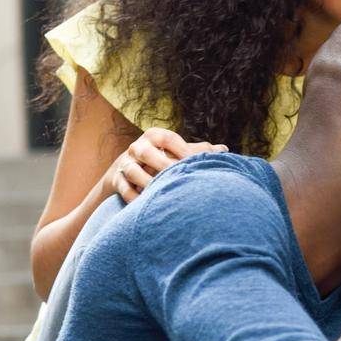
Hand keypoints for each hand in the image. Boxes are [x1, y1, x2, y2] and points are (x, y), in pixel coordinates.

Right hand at [108, 128, 225, 202]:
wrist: (126, 170)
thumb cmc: (162, 159)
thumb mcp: (176, 151)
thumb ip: (198, 151)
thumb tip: (224, 150)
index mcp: (154, 136)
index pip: (168, 139)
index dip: (183, 150)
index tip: (196, 164)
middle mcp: (137, 147)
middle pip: (147, 153)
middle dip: (163, 165)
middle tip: (179, 178)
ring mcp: (125, 164)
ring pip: (132, 171)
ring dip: (146, 182)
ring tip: (161, 192)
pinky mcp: (116, 180)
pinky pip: (124, 189)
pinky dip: (134, 197)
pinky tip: (148, 204)